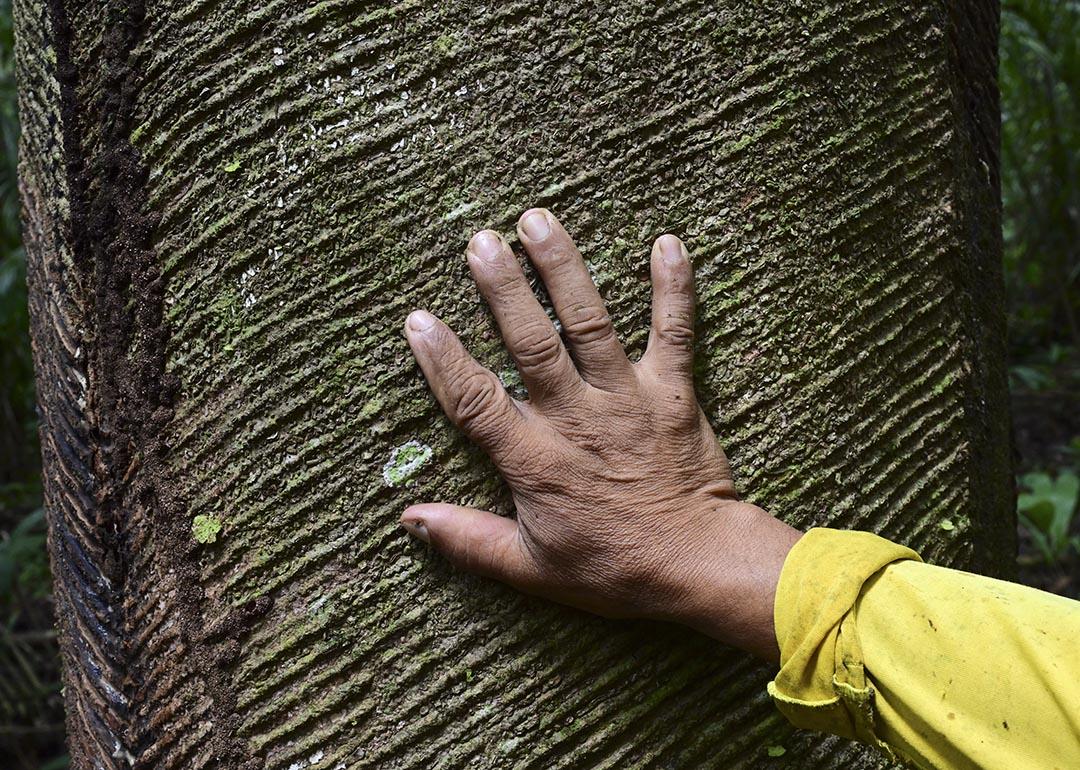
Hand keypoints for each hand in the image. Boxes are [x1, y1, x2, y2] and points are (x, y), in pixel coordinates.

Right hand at [402, 209, 800, 661]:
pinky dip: (673, 288)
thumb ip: (468, 540)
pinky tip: (668, 242)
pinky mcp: (673, 392)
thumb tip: (408, 519)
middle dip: (503, 290)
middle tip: (479, 241)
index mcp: (536, 461)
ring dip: (564, 269)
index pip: (477, 402)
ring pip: (591, 324)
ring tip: (538, 221)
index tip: (418, 319)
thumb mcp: (531, 567)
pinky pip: (674, 332)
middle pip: (532, 344)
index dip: (444, 361)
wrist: (697, 565)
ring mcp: (628, 399)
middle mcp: (578, 419)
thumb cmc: (613, 569)